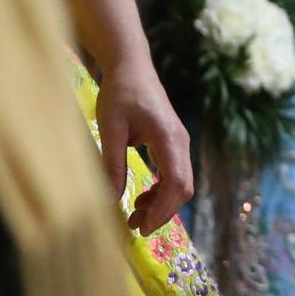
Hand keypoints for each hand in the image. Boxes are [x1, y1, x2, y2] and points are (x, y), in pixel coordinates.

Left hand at [95, 56, 193, 234]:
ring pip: (181, 182)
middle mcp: (181, 142)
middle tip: (135, 228)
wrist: (132, 67)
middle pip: (184, 187)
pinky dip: (161, 190)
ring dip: (162, 202)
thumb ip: (112, 164)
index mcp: (170, 139)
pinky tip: (140, 196)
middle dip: (163, 211)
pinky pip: (174, 173)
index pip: (177, 183)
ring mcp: (179, 143)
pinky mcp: (172, 143)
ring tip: (134, 215)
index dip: (163, 210)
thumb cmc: (120, 93)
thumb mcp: (110, 129)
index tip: (142, 227)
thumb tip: (110, 199)